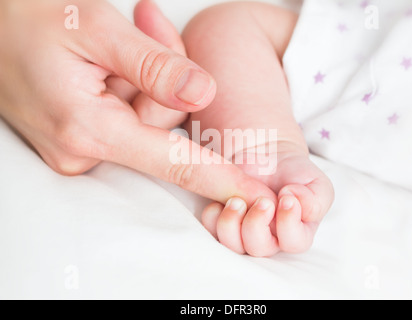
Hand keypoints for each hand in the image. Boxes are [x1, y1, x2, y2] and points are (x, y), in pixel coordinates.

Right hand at [0, 0, 275, 203]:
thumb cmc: (28, 18)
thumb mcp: (96, 28)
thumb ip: (154, 65)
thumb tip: (204, 93)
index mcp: (89, 128)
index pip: (174, 163)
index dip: (219, 180)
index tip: (256, 199)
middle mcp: (83, 151)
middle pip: (164, 126)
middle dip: (166, 75)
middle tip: (146, 23)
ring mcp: (80, 148)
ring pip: (148, 119)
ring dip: (146, 75)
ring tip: (119, 38)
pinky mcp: (81, 139)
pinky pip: (129, 118)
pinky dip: (131, 85)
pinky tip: (110, 60)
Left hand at [202, 142, 334, 256]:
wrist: (270, 157)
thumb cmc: (295, 174)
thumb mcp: (318, 184)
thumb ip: (316, 200)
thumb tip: (296, 203)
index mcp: (296, 233)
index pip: (294, 243)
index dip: (289, 224)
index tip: (286, 198)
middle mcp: (269, 238)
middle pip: (259, 248)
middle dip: (257, 224)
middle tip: (261, 201)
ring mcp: (243, 232)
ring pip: (233, 244)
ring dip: (232, 223)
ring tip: (236, 200)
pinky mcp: (224, 222)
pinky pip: (212, 231)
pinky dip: (212, 217)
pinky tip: (219, 202)